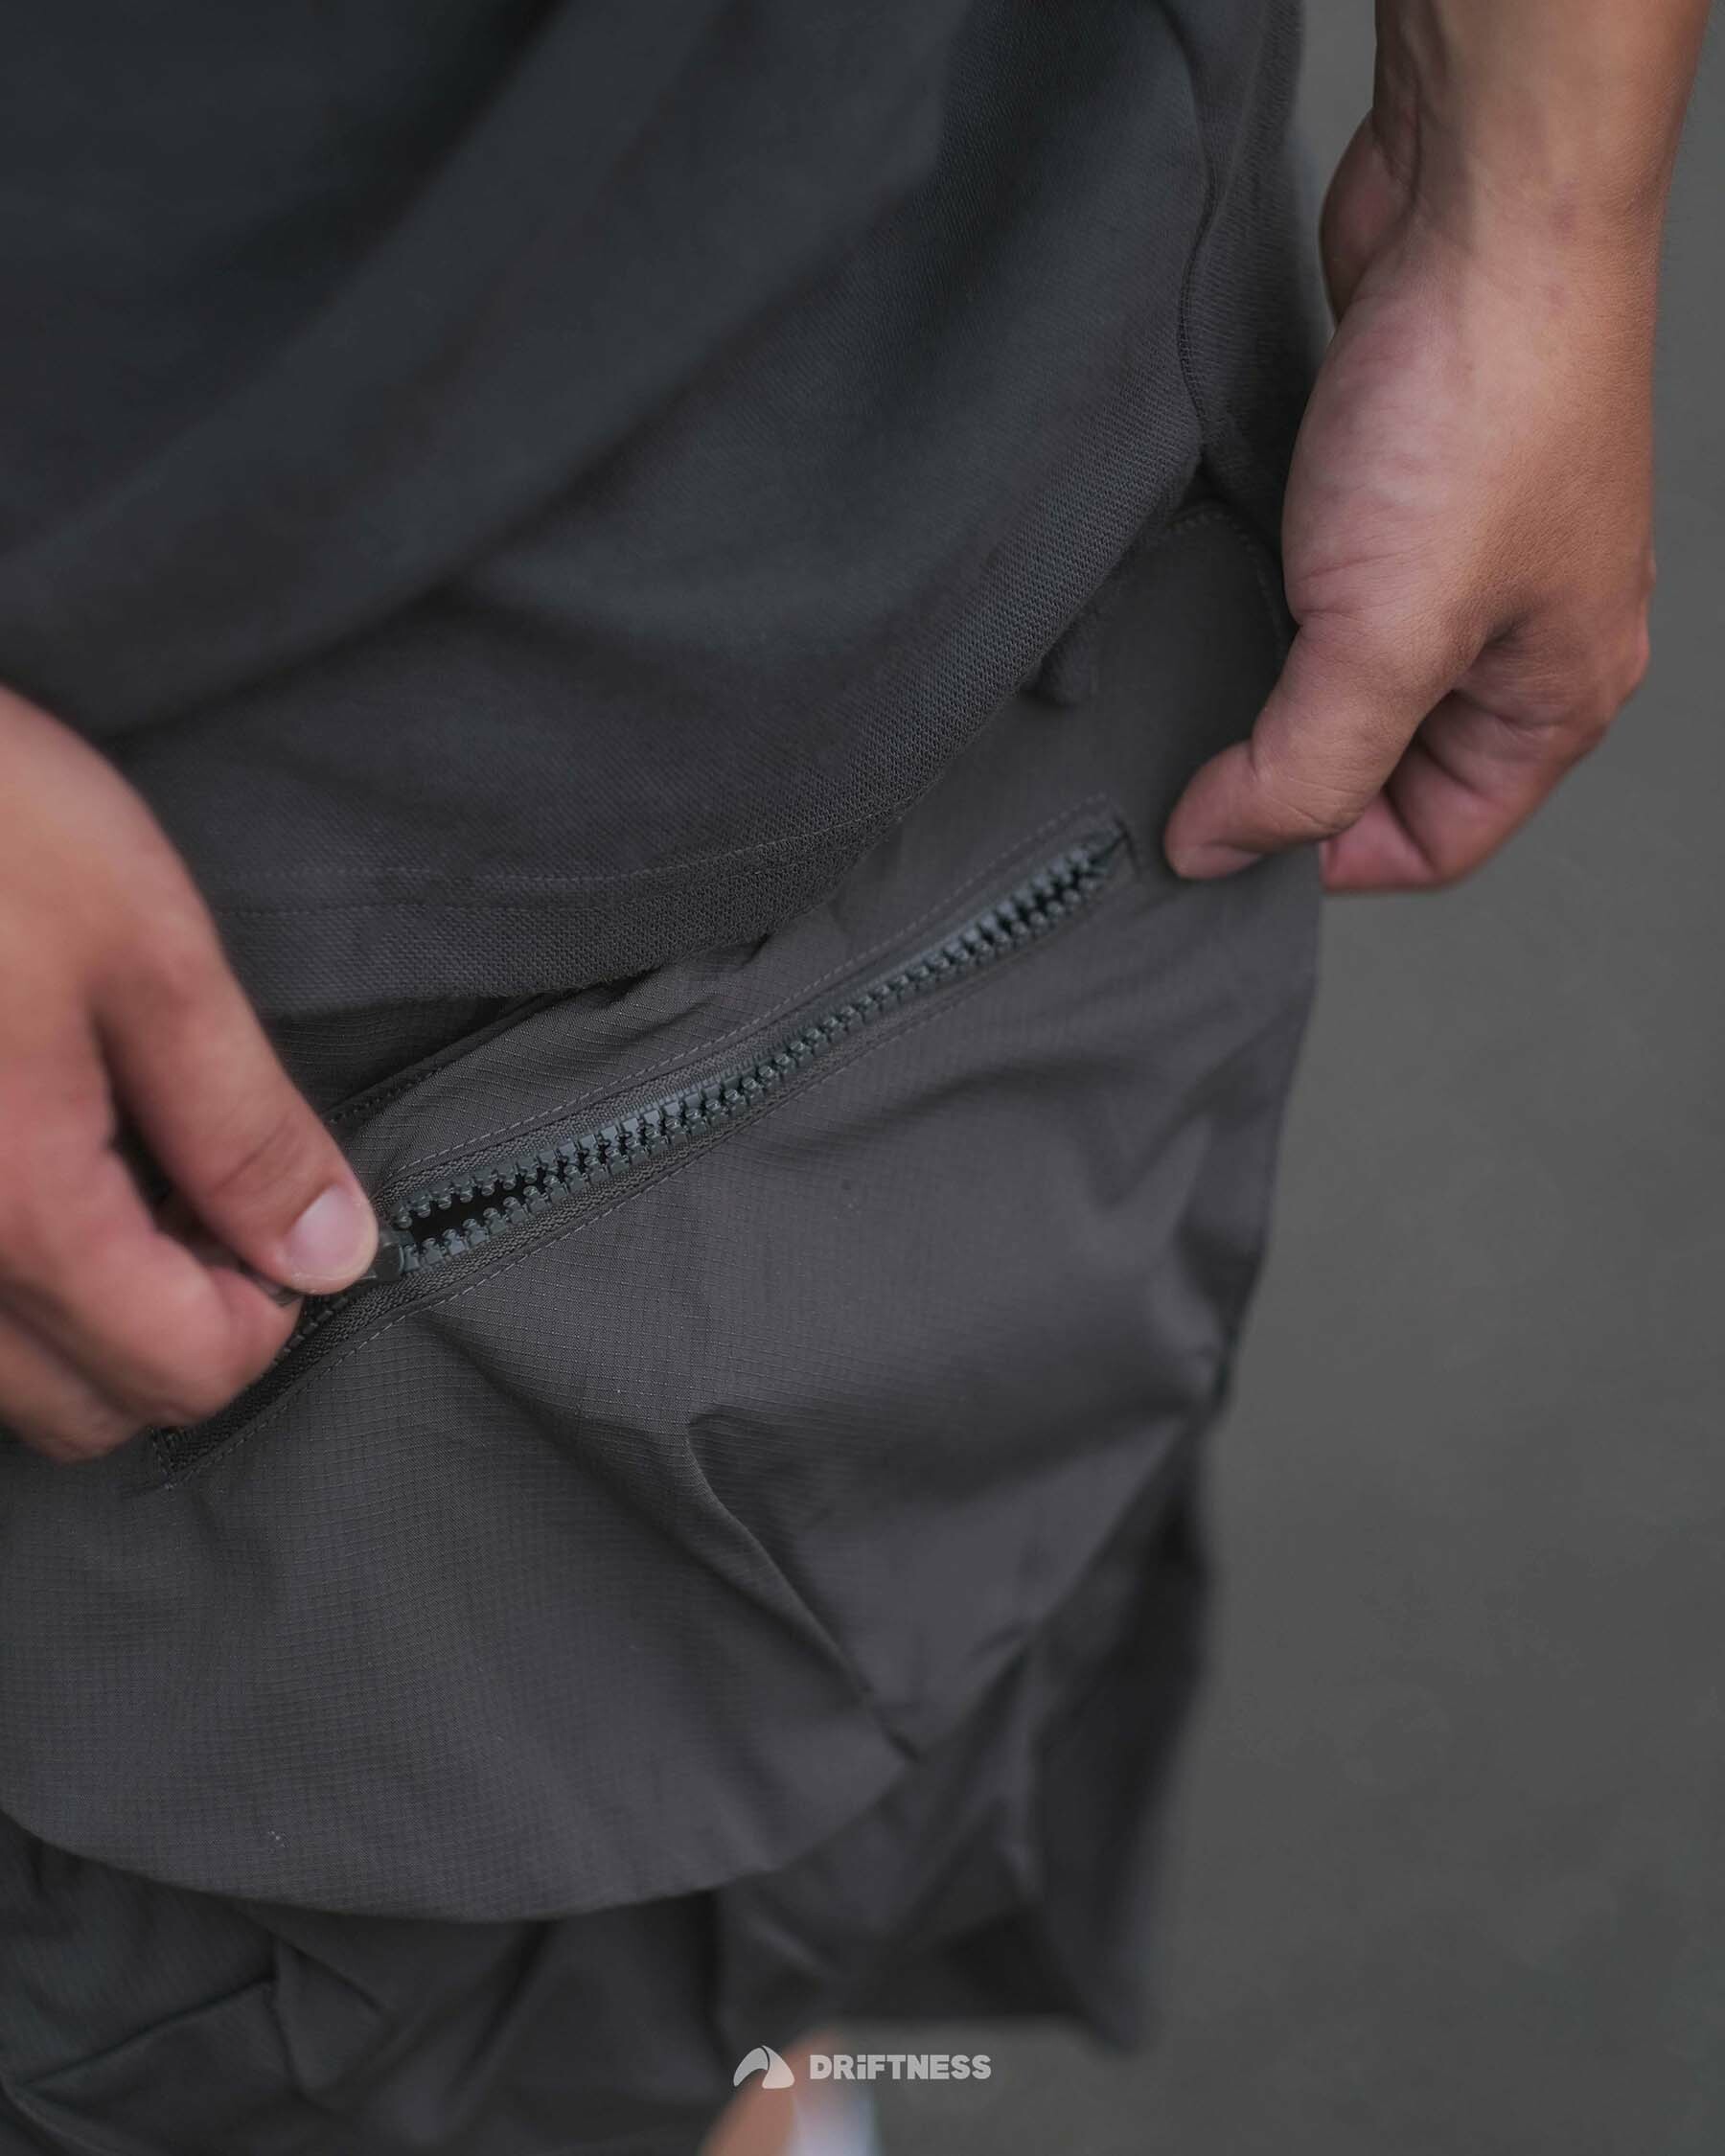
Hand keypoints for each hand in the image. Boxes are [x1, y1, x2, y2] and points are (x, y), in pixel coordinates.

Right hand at [0, 689, 376, 1460]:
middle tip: (199, 1193)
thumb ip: (245, 1129)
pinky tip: (28, 1164)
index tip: (279, 1214)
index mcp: (17, 1218)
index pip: (188, 1374)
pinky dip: (3, 1286)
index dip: (271, 1309)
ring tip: (112, 1170)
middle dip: (176, 1331)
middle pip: (87, 1410)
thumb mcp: (149, 955)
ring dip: (82, 1322)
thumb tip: (334, 1254)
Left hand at [1164, 114, 1661, 889]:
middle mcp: (1521, 636)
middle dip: (1300, 771)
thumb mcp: (1382, 640)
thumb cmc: (1484, 404)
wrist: (1478, 202)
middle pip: (1392, 768)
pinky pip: (1329, 587)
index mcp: (1557, 697)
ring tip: (1224, 653)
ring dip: (1280, 684)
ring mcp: (1465, 558)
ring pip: (1354, 676)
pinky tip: (1234, 580)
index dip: (1327, 857)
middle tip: (1210, 750)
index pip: (1436, 844)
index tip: (1228, 831)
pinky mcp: (1402, 486)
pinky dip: (1273, 600)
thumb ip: (1300, 768)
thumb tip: (1219, 847)